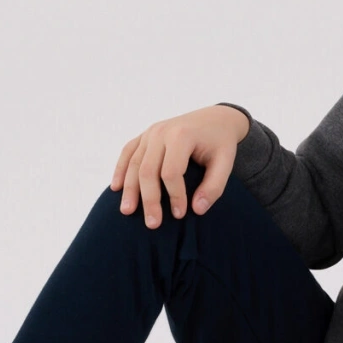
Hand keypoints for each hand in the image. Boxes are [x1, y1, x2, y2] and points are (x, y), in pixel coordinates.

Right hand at [109, 104, 249, 227]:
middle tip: (152, 224)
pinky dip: (120, 170)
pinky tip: (116, 188)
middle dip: (149, 199)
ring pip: (134, 164)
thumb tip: (197, 210)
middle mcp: (161, 132)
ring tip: (127, 212)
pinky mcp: (144, 135)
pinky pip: (127, 152)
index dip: (174, 196)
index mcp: (182, 135)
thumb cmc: (220, 143)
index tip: (180, 214)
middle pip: (148, 170)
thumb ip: (214, 186)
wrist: (215, 119)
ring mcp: (150, 132)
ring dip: (129, 189)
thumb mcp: (226, 163)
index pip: (171, 172)